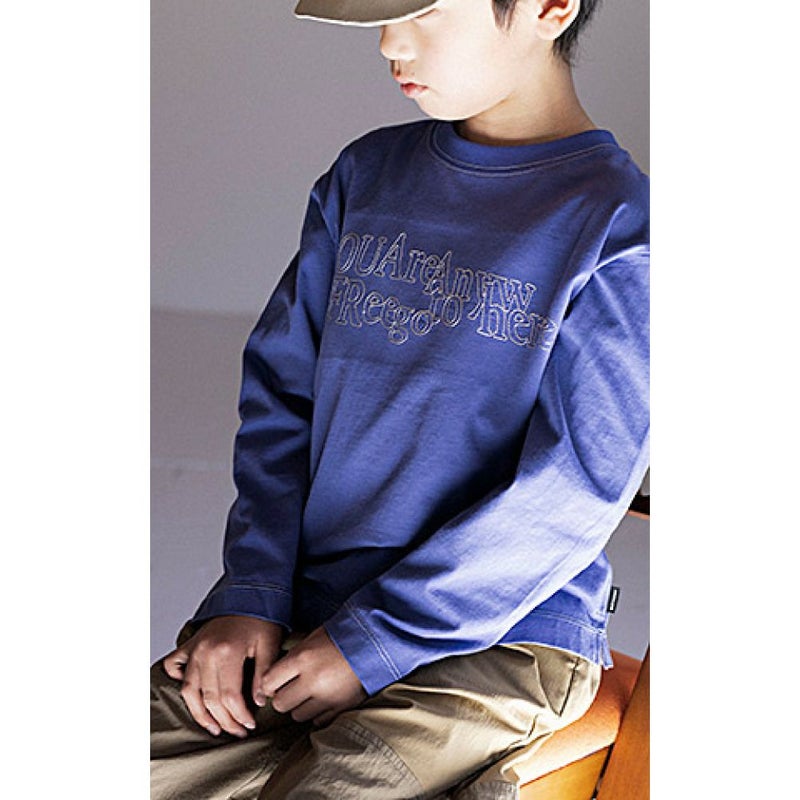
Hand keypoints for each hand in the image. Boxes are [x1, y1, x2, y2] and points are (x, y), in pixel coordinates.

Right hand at [163, 615, 283, 737]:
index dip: (239, 715)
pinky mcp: (190, 645)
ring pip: (190, 691)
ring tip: (214, 727)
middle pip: (209, 699)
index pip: (228, 697)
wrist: (250, 592)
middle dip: (224, 720)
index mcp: (227, 652)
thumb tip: (260, 702)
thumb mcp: (270, 644)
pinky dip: (177, 680)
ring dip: (200, 713)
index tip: (249, 725)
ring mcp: (195, 649)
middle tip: (238, 731)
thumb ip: (264, 674)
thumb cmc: (261, 616)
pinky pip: (174, 666)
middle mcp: (205, 653)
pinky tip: (190, 693)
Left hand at [261, 627, 366, 726]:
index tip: (274, 683)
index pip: (268, 682)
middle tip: (292, 689)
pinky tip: (324, 699)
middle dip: (283, 698)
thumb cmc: (340, 636)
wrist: (375, 641)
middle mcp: (312, 681)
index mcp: (302, 659)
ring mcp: (327, 697)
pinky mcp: (341, 707)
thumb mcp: (312, 638)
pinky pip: (318, 720)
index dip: (269, 685)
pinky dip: (318, 713)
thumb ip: (293, 658)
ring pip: (297, 716)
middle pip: (281, 704)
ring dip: (300, 707)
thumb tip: (276, 677)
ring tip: (310, 694)